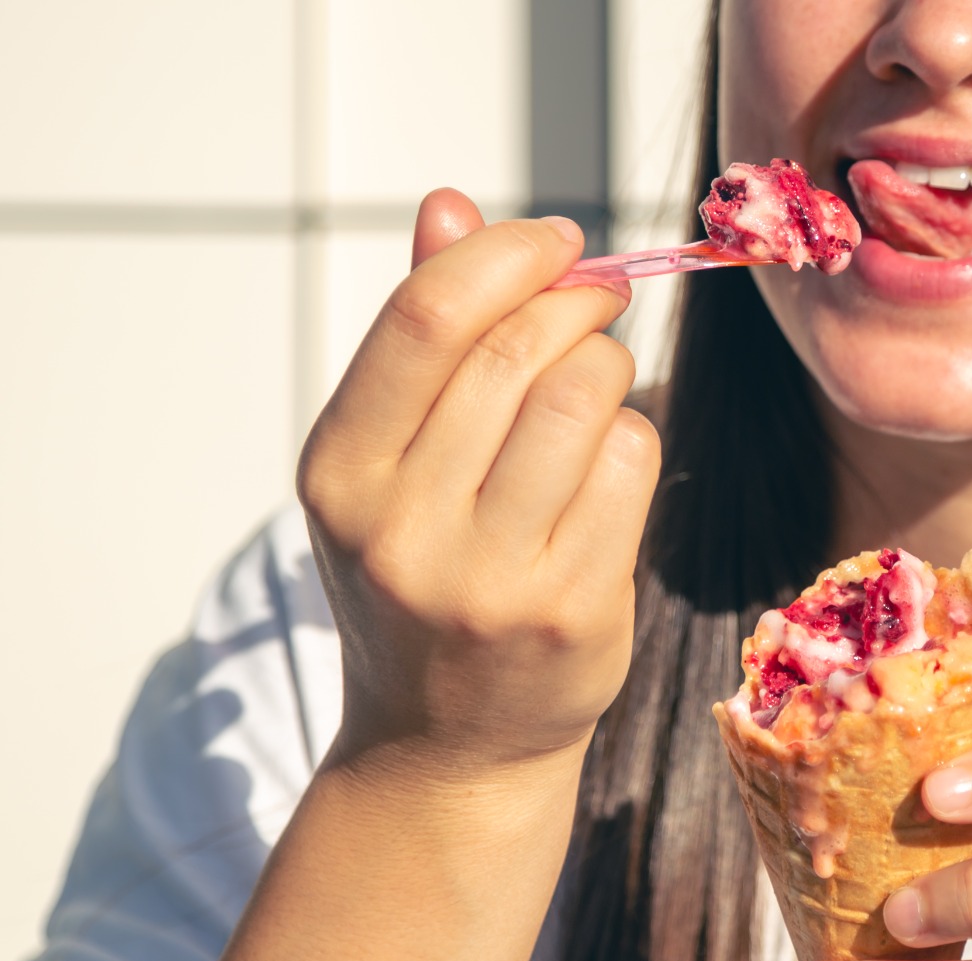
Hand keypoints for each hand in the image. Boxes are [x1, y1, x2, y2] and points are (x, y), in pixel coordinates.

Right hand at [297, 190, 659, 773]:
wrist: (446, 747)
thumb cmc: (421, 578)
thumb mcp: (385, 465)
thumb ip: (417, 337)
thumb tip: (449, 202)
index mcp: (339, 474)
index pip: (426, 319)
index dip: (507, 254)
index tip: (559, 239)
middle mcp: (401, 530)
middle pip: (518, 351)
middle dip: (577, 302)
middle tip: (597, 300)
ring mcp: (488, 579)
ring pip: (586, 398)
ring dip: (609, 367)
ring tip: (594, 387)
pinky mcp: (571, 612)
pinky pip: (632, 465)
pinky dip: (633, 438)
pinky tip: (609, 462)